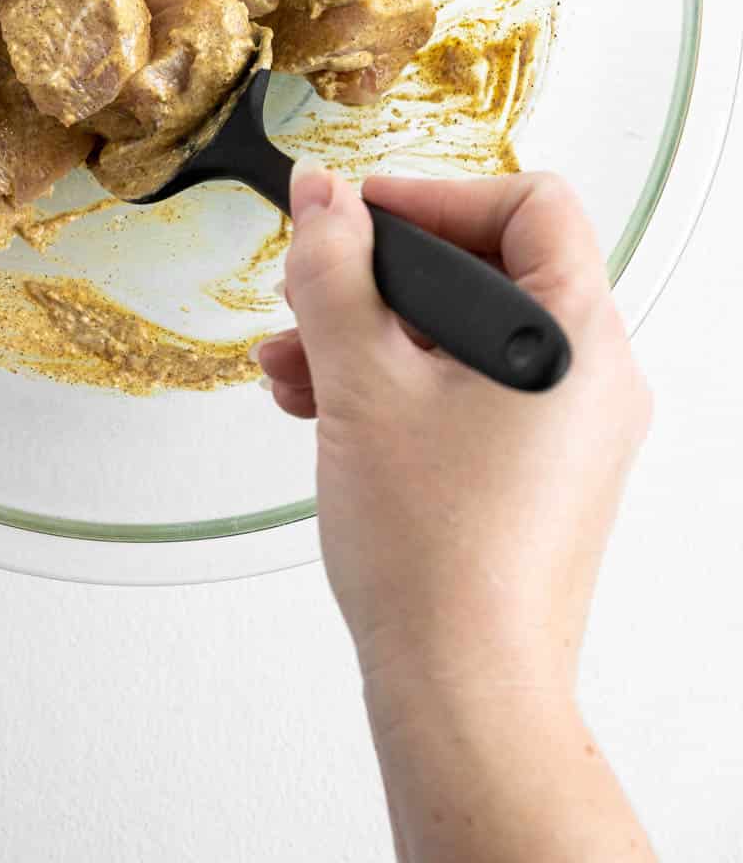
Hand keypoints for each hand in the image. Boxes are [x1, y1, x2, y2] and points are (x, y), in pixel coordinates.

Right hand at [257, 168, 654, 861]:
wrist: (461, 691)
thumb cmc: (438, 555)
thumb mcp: (362, 381)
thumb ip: (334, 270)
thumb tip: (323, 196)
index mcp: (576, 338)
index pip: (529, 203)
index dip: (435, 194)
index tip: (360, 217)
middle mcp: (589, 378)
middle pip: (486, 266)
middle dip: (379, 276)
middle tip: (311, 291)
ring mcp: (563, 430)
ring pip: (461, 335)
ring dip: (369, 334)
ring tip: (296, 365)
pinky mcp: (531, 473)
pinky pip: (462, 392)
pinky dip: (394, 384)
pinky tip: (322, 408)